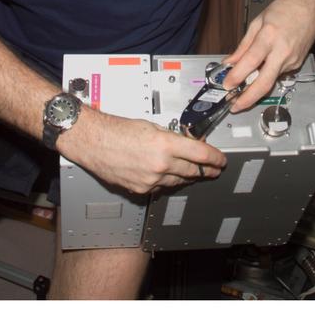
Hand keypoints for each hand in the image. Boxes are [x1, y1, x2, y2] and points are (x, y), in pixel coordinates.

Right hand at [59, 109, 226, 195]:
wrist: (93, 142)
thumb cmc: (116, 129)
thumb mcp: (151, 126)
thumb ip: (172, 137)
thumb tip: (187, 144)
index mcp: (165, 144)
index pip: (201, 154)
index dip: (216, 158)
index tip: (221, 160)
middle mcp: (160, 165)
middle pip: (194, 171)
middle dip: (206, 170)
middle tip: (214, 169)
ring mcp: (151, 180)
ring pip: (179, 180)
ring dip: (188, 176)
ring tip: (195, 172)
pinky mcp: (141, 189)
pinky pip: (162, 187)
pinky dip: (168, 181)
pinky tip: (169, 175)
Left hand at [221, 0, 314, 112]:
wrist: (311, 7)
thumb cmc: (285, 9)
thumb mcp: (258, 22)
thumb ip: (243, 46)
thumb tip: (230, 62)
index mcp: (270, 36)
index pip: (251, 61)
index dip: (237, 76)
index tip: (226, 85)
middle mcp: (282, 51)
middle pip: (264, 82)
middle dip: (248, 98)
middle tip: (235, 106)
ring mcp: (292, 60)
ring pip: (270, 80)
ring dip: (255, 87)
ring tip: (243, 87)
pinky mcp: (297, 65)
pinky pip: (278, 73)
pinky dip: (267, 74)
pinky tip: (264, 66)